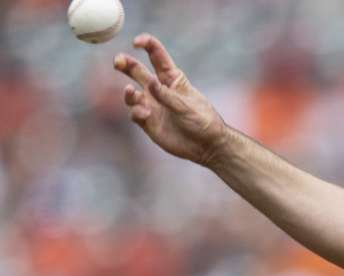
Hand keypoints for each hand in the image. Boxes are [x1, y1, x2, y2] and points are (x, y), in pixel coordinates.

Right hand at [113, 34, 228, 165]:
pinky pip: (135, 113)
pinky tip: (145, 114)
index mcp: (172, 78)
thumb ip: (167, 95)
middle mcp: (159, 89)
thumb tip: (150, 83)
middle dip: (125, 64)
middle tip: (118, 61)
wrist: (206, 146)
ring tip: (131, 92)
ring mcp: (152, 105)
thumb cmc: (203, 121)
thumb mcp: (187, 106)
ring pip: (132, 93)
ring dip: (129, 92)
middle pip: (137, 71)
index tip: (136, 42)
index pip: (157, 55)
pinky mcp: (148, 122)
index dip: (146, 44)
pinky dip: (136, 112)